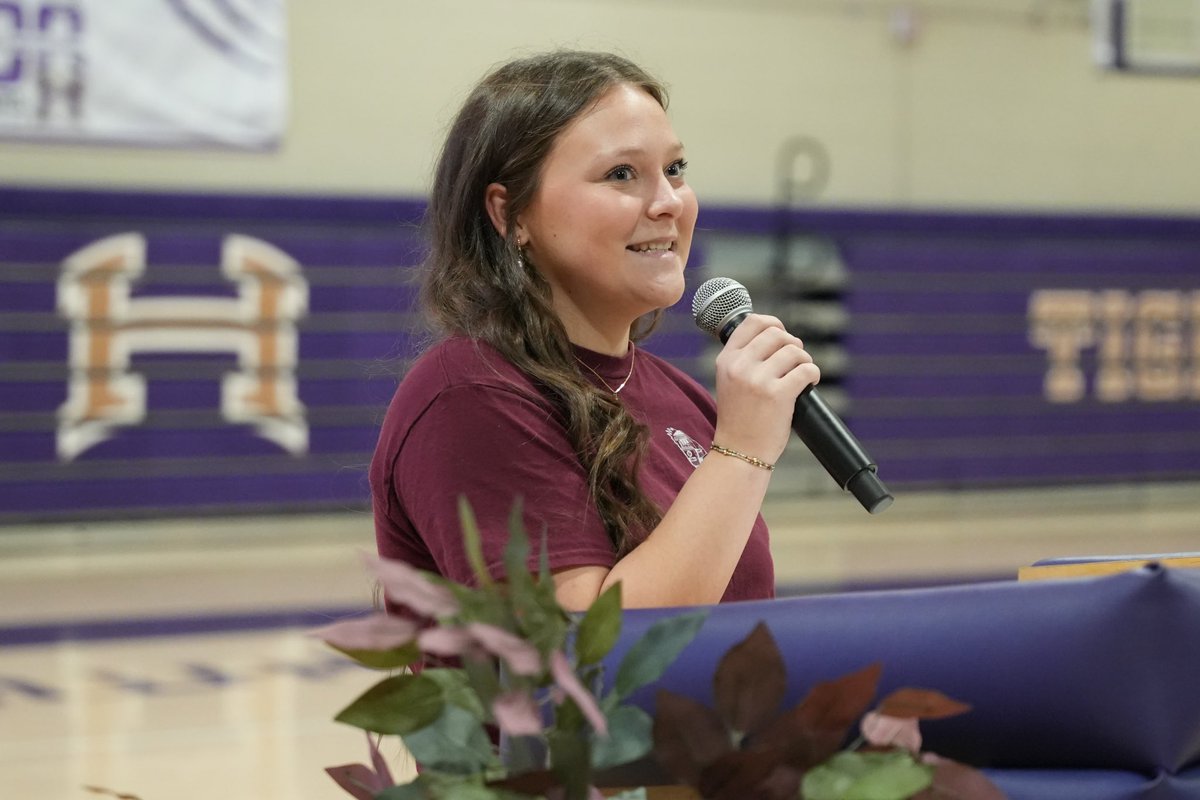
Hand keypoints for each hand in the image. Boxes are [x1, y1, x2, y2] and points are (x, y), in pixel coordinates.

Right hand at [711, 314, 819, 463]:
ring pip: (794, 350)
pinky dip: (813, 375)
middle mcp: (740, 366)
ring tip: (801, 375)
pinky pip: (806, 370)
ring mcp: (758, 380)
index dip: (773, 324)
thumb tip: (776, 335)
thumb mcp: (730, 382)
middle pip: (777, 334)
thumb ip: (745, 359)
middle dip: (792, 345)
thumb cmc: (739, 419)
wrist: (738, 452)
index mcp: (726, 360)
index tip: (782, 336)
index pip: (752, 322)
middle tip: (795, 362)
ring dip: (804, 361)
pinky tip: (809, 384)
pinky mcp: (778, 394)